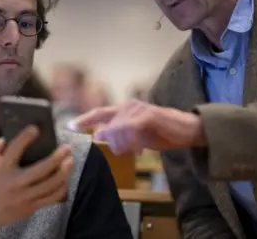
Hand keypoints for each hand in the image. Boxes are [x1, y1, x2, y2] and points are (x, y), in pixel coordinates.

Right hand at [0, 126, 73, 227]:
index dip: (25, 138)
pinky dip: (62, 188)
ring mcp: (25, 196)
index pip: (14, 150)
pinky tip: (66, 178)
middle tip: (67, 147)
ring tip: (71, 160)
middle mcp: (15, 183)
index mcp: (2, 169)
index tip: (36, 128)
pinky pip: (52, 198)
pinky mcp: (33, 206)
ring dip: (63, 173)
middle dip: (55, 159)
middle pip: (39, 171)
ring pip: (49, 185)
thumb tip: (2, 139)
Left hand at [68, 99, 206, 154]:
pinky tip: (134, 147)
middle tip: (85, 134)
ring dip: (120, 141)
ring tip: (134, 149)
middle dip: (94, 126)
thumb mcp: (137, 137)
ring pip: (117, 126)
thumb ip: (119, 136)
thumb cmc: (163, 132)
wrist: (187, 129)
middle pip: (104, 115)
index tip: (69, 126)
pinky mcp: (148, 116)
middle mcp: (129, 106)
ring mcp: (138, 109)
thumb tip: (100, 137)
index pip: (100, 113)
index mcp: (125, 110)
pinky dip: (128, 138)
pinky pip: (130, 128)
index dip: (84, 119)